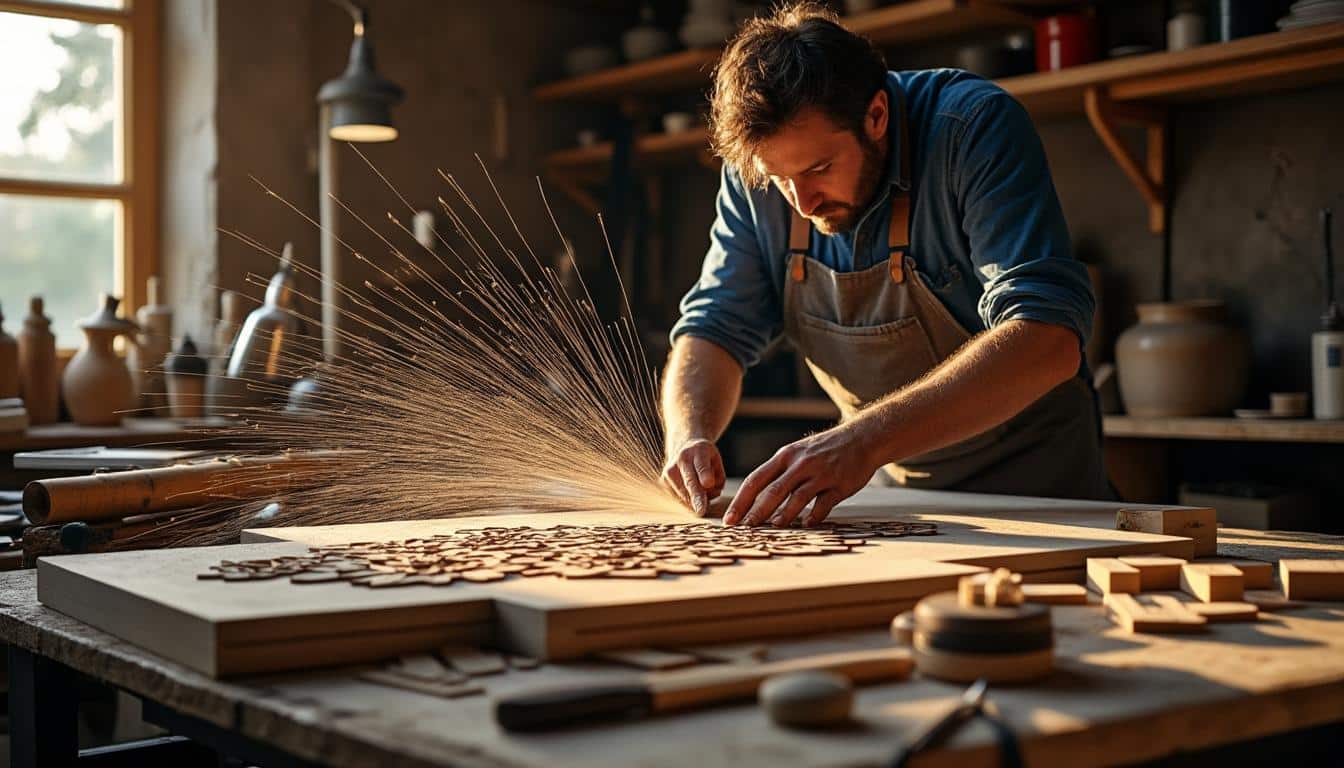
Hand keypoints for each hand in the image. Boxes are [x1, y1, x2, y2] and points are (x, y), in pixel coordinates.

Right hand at [661, 438, 725, 515]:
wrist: (683, 448)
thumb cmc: (704, 458)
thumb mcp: (716, 461)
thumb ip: (718, 478)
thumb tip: (710, 496)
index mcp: (698, 451)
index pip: (702, 465)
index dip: (705, 475)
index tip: (708, 484)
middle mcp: (681, 460)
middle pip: (690, 482)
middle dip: (696, 497)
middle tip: (701, 511)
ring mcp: (669, 472)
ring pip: (684, 495)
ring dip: (696, 501)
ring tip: (701, 491)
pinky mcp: (663, 483)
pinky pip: (678, 500)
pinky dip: (688, 502)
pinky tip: (691, 493)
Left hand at [724, 425, 876, 526]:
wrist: (862, 438)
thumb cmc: (824, 450)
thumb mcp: (798, 453)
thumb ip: (779, 473)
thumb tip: (756, 499)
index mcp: (786, 456)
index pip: (756, 480)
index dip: (741, 501)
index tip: (729, 519)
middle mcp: (801, 464)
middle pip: (773, 491)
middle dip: (756, 512)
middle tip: (744, 529)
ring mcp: (821, 474)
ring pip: (797, 497)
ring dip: (784, 515)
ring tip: (773, 528)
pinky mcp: (840, 484)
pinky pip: (824, 503)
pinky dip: (815, 515)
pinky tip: (807, 525)